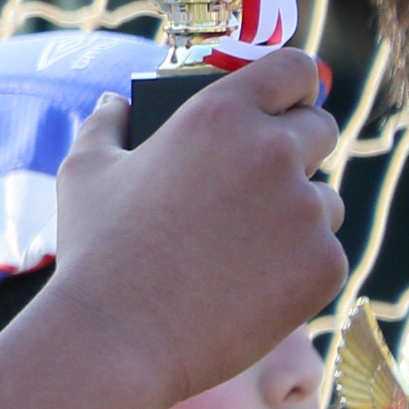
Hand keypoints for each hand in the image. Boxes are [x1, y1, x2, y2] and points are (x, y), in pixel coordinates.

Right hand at [39, 53, 342, 407]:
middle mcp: (273, 152)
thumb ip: (107, 124)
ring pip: (324, 199)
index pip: (294, 69)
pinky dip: (294, 267)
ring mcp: (306, 210)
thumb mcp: (83, 174)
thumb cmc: (96, 250)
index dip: (292, 85)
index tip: (284, 103)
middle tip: (253, 184)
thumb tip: (118, 102)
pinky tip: (243, 286)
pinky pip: (323, 253)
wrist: (119, 339)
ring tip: (234, 250)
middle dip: (295, 148)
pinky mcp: (324, 263)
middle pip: (319, 129)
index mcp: (219, 116)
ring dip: (295, 214)